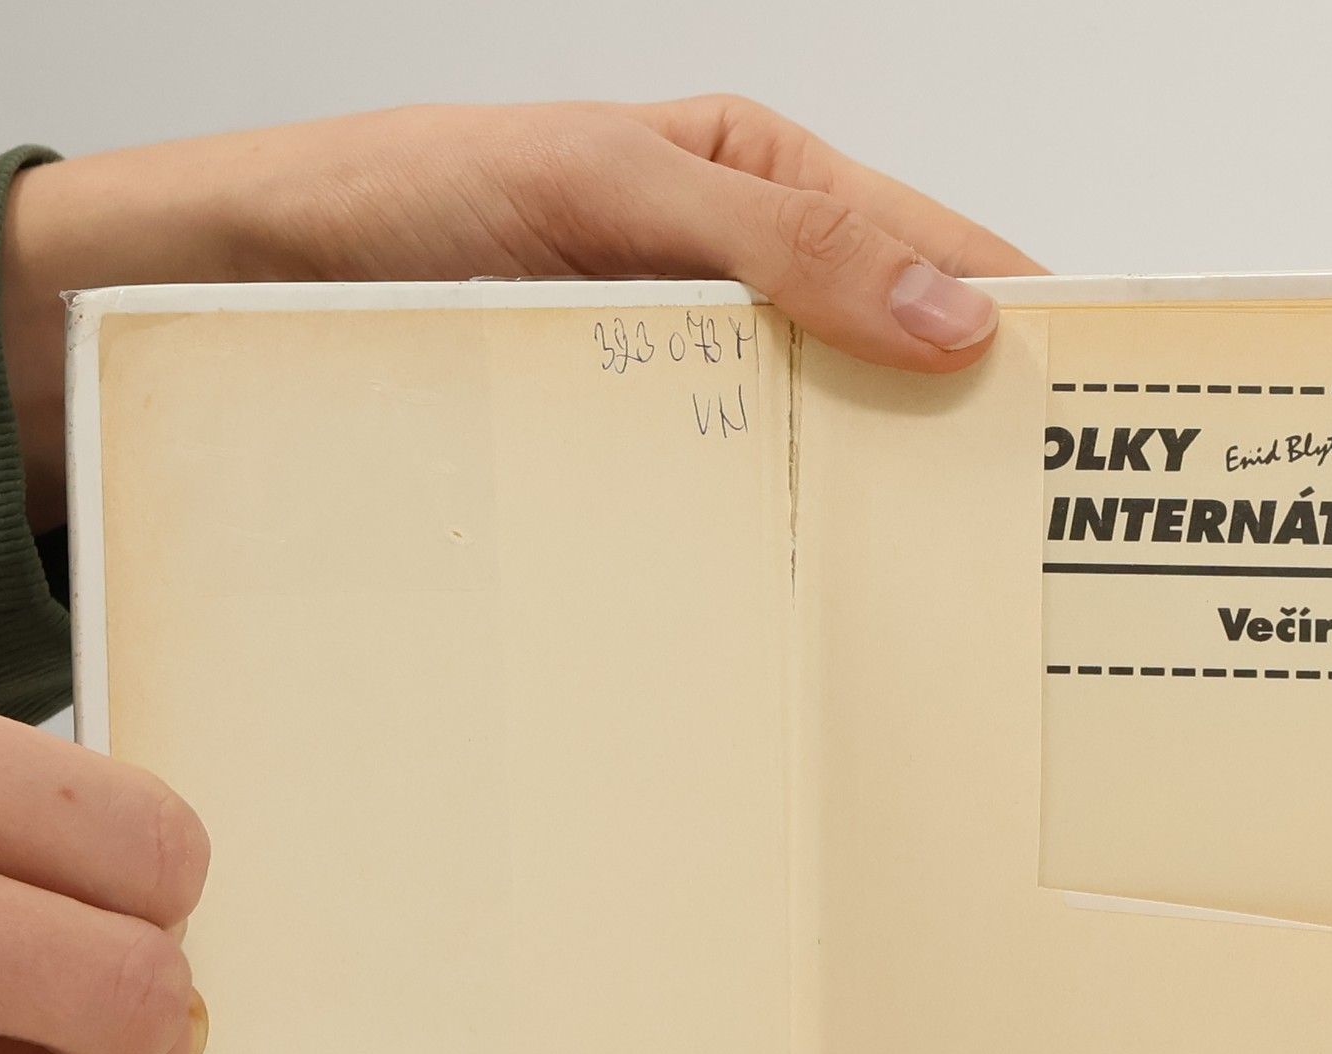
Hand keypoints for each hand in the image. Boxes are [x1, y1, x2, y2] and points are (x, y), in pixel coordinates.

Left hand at [1, 96, 1042, 525]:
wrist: (237, 284)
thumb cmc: (404, 198)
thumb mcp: (612, 185)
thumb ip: (783, 239)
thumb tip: (953, 313)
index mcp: (761, 181)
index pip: (937, 251)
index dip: (1021, 329)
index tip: (1094, 415)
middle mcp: (735, 285)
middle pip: (888, 363)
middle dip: (956, 440)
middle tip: (1025, 541)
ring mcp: (681, 378)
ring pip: (811, 443)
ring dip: (862, 508)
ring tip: (934, 596)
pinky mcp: (625, 456)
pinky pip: (723, 497)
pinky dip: (769, 539)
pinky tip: (801, 594)